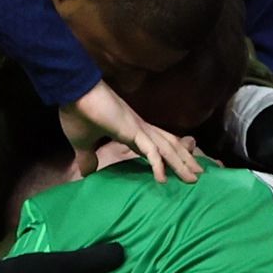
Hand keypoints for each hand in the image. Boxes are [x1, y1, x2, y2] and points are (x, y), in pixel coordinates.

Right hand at [67, 81, 197, 180]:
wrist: (73, 92)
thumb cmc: (77, 113)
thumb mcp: (82, 143)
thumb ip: (87, 157)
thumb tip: (87, 172)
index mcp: (131, 130)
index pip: (157, 144)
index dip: (169, 155)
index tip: (179, 166)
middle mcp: (140, 128)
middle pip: (169, 145)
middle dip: (184, 160)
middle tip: (199, 174)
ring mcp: (139, 128)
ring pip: (167, 149)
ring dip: (181, 164)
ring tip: (193, 179)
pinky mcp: (133, 130)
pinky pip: (151, 151)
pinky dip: (159, 165)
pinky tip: (162, 180)